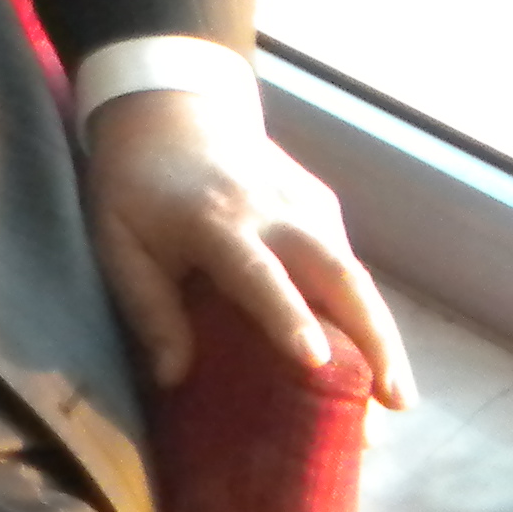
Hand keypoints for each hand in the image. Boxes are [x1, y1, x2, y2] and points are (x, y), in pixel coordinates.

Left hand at [84, 88, 412, 410]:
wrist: (169, 108)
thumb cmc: (136, 184)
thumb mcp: (118, 240)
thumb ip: (147, 306)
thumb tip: (173, 378)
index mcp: (216, 221)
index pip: (258, 273)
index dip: (288, 316)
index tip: (315, 359)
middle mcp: (274, 211)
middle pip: (339, 275)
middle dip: (373, 338)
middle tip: (394, 402)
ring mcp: (306, 204)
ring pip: (355, 274)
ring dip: (381, 334)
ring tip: (394, 397)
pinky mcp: (323, 204)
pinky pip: (347, 263)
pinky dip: (363, 310)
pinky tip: (372, 356)